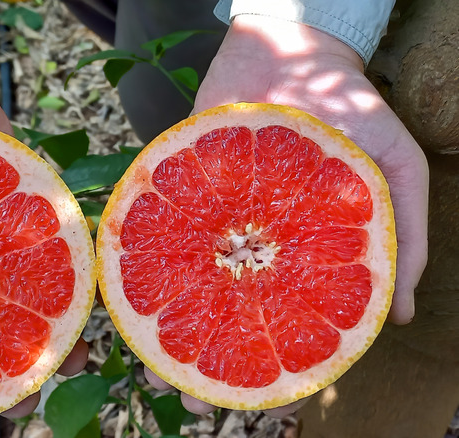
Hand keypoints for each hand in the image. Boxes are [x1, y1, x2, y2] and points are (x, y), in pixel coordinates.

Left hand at [147, 14, 428, 416]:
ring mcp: (212, 216)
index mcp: (298, 250)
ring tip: (146, 366)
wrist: (292, 48)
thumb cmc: (350, 109)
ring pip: (184, 280)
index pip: (283, 317)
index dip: (269, 360)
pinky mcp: (180, 185)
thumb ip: (405, 237)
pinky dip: (139, 258)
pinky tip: (123, 293)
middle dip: (207, 354)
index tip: (249, 400)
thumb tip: (405, 315)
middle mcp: (251, 242)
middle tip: (187, 399)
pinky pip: (156, 227)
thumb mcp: (395, 170)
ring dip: (163, 323)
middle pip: (227, 309)